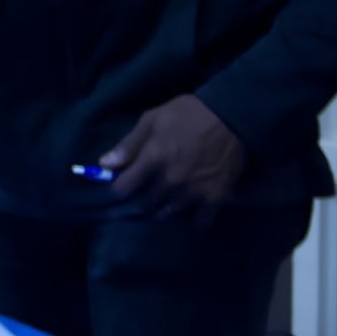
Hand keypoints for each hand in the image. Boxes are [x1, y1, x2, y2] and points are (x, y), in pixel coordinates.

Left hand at [103, 94, 245, 218]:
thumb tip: (104, 165)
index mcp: (152, 160)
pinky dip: (193, 217)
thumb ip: (128, 144)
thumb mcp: (152, 119)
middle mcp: (170, 181)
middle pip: (145, 203)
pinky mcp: (214, 199)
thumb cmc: (188, 114)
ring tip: (168, 197)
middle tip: (148, 187)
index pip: (124, 188)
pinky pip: (199, 221)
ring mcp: (193, 193)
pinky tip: (192, 207)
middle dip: (142, 196)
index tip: (125, 182)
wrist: (232, 116)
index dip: (121, 186)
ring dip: (164, 207)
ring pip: (169, 213)